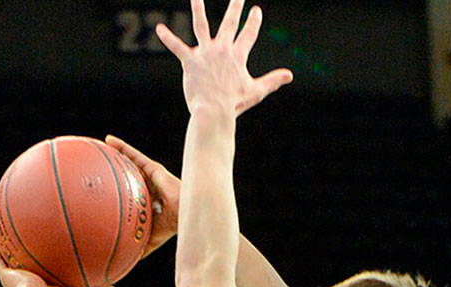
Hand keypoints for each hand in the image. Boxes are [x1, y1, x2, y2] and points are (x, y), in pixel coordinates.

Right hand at [0, 231, 116, 286]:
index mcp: (45, 286)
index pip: (49, 271)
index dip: (52, 261)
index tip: (58, 248)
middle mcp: (29, 280)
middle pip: (29, 261)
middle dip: (31, 249)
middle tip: (36, 232)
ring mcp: (15, 276)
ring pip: (10, 256)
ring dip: (9, 244)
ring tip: (9, 227)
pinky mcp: (5, 273)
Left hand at [105, 135, 179, 256]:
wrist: (186, 216)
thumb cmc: (172, 228)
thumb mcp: (151, 240)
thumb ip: (138, 249)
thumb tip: (124, 264)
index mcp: (147, 201)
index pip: (130, 193)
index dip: (118, 188)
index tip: (102, 187)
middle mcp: (148, 186)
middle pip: (128, 174)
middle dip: (114, 169)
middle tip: (95, 164)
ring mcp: (151, 176)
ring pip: (130, 162)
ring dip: (116, 153)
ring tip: (98, 146)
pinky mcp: (154, 168)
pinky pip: (135, 155)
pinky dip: (122, 148)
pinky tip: (109, 140)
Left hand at [156, 0, 291, 117]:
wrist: (214, 111)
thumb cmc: (234, 104)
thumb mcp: (256, 91)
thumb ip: (273, 80)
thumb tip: (290, 75)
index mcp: (237, 56)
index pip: (248, 34)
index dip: (254, 22)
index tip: (256, 10)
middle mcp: (222, 50)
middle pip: (230, 23)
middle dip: (235, 7)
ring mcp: (205, 53)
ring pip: (201, 26)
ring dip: (198, 9)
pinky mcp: (190, 61)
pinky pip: (177, 47)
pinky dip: (168, 38)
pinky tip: (159, 28)